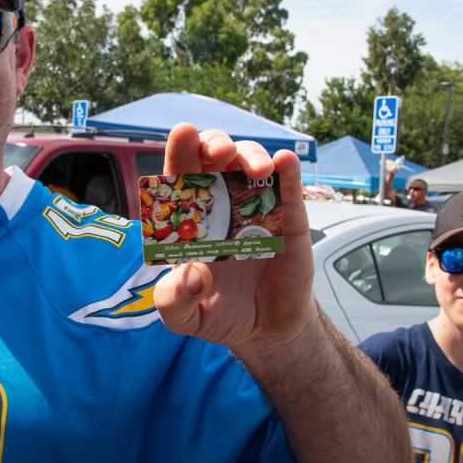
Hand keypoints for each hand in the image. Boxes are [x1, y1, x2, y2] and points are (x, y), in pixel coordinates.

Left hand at [153, 123, 318, 350]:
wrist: (265, 330)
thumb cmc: (219, 313)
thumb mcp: (185, 318)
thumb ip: (174, 301)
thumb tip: (191, 275)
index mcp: (188, 218)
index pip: (180, 176)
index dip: (181, 150)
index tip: (184, 133)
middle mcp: (220, 204)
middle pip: (215, 157)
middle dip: (215, 144)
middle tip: (220, 152)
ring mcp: (256, 207)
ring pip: (250, 164)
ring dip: (252, 156)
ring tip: (257, 169)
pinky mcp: (288, 220)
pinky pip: (288, 188)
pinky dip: (287, 171)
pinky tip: (284, 162)